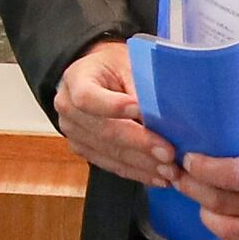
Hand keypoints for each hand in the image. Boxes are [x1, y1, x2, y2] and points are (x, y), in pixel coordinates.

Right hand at [51, 39, 182, 184]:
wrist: (99, 77)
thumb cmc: (116, 67)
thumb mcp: (128, 63)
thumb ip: (141, 87)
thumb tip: (166, 115)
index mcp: (76, 79)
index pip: (88, 97)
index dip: (113, 106)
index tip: (139, 109)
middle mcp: (68, 109)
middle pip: (104, 131)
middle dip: (139, 144)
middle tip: (168, 152)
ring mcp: (74, 133)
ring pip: (110, 153)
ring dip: (143, 164)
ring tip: (170, 169)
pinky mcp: (84, 150)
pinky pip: (112, 165)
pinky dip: (138, 172)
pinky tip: (159, 176)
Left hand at [174, 109, 238, 239]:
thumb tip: (224, 117)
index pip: (234, 174)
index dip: (204, 168)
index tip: (189, 159)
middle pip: (222, 203)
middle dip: (194, 188)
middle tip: (181, 175)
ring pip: (227, 229)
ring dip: (205, 212)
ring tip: (197, 196)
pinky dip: (225, 231)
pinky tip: (220, 216)